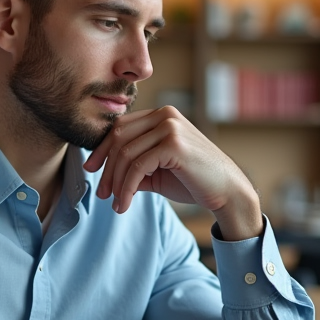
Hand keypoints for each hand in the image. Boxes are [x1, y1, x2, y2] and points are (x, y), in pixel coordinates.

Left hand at [83, 106, 262, 240]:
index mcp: (162, 116)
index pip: (121, 127)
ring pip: (126, 154)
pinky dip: (126, 188)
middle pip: (119, 138)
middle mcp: (166, 115)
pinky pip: (137, 167)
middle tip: (101, 193)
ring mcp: (171, 127)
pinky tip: (124, 204)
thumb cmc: (195, 181)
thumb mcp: (157, 172)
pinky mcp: (174, 144)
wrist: (228, 192)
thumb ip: (135, 167)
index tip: (91, 170)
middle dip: (106, 168)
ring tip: (115, 203)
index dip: (102, 150)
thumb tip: (106, 174)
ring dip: (115, 182)